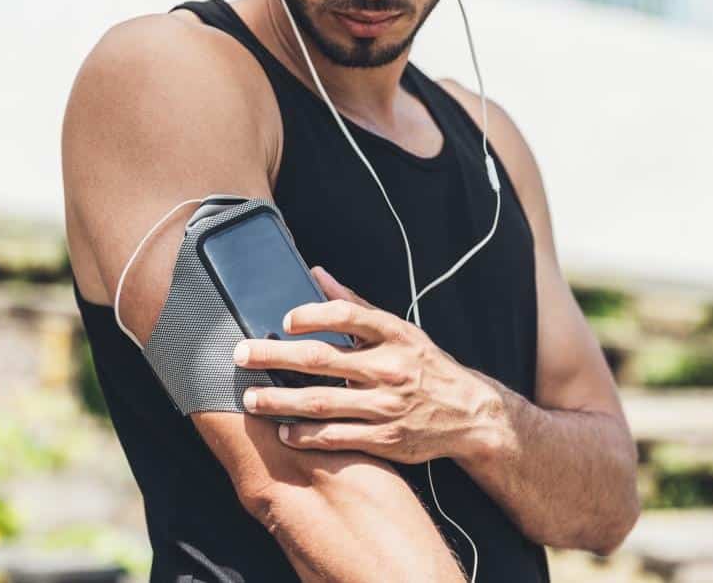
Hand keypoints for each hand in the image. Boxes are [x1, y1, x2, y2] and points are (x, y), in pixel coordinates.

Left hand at [232, 266, 497, 463]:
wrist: (471, 414)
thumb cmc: (426, 366)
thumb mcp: (401, 330)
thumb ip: (356, 304)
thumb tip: (316, 273)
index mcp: (395, 334)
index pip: (349, 315)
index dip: (313, 314)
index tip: (284, 320)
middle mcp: (389, 368)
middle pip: (322, 359)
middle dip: (275, 357)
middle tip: (241, 355)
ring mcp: (387, 406)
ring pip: (323, 401)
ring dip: (281, 401)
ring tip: (250, 399)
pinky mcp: (386, 439)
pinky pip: (337, 437)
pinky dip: (307, 435)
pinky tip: (284, 432)